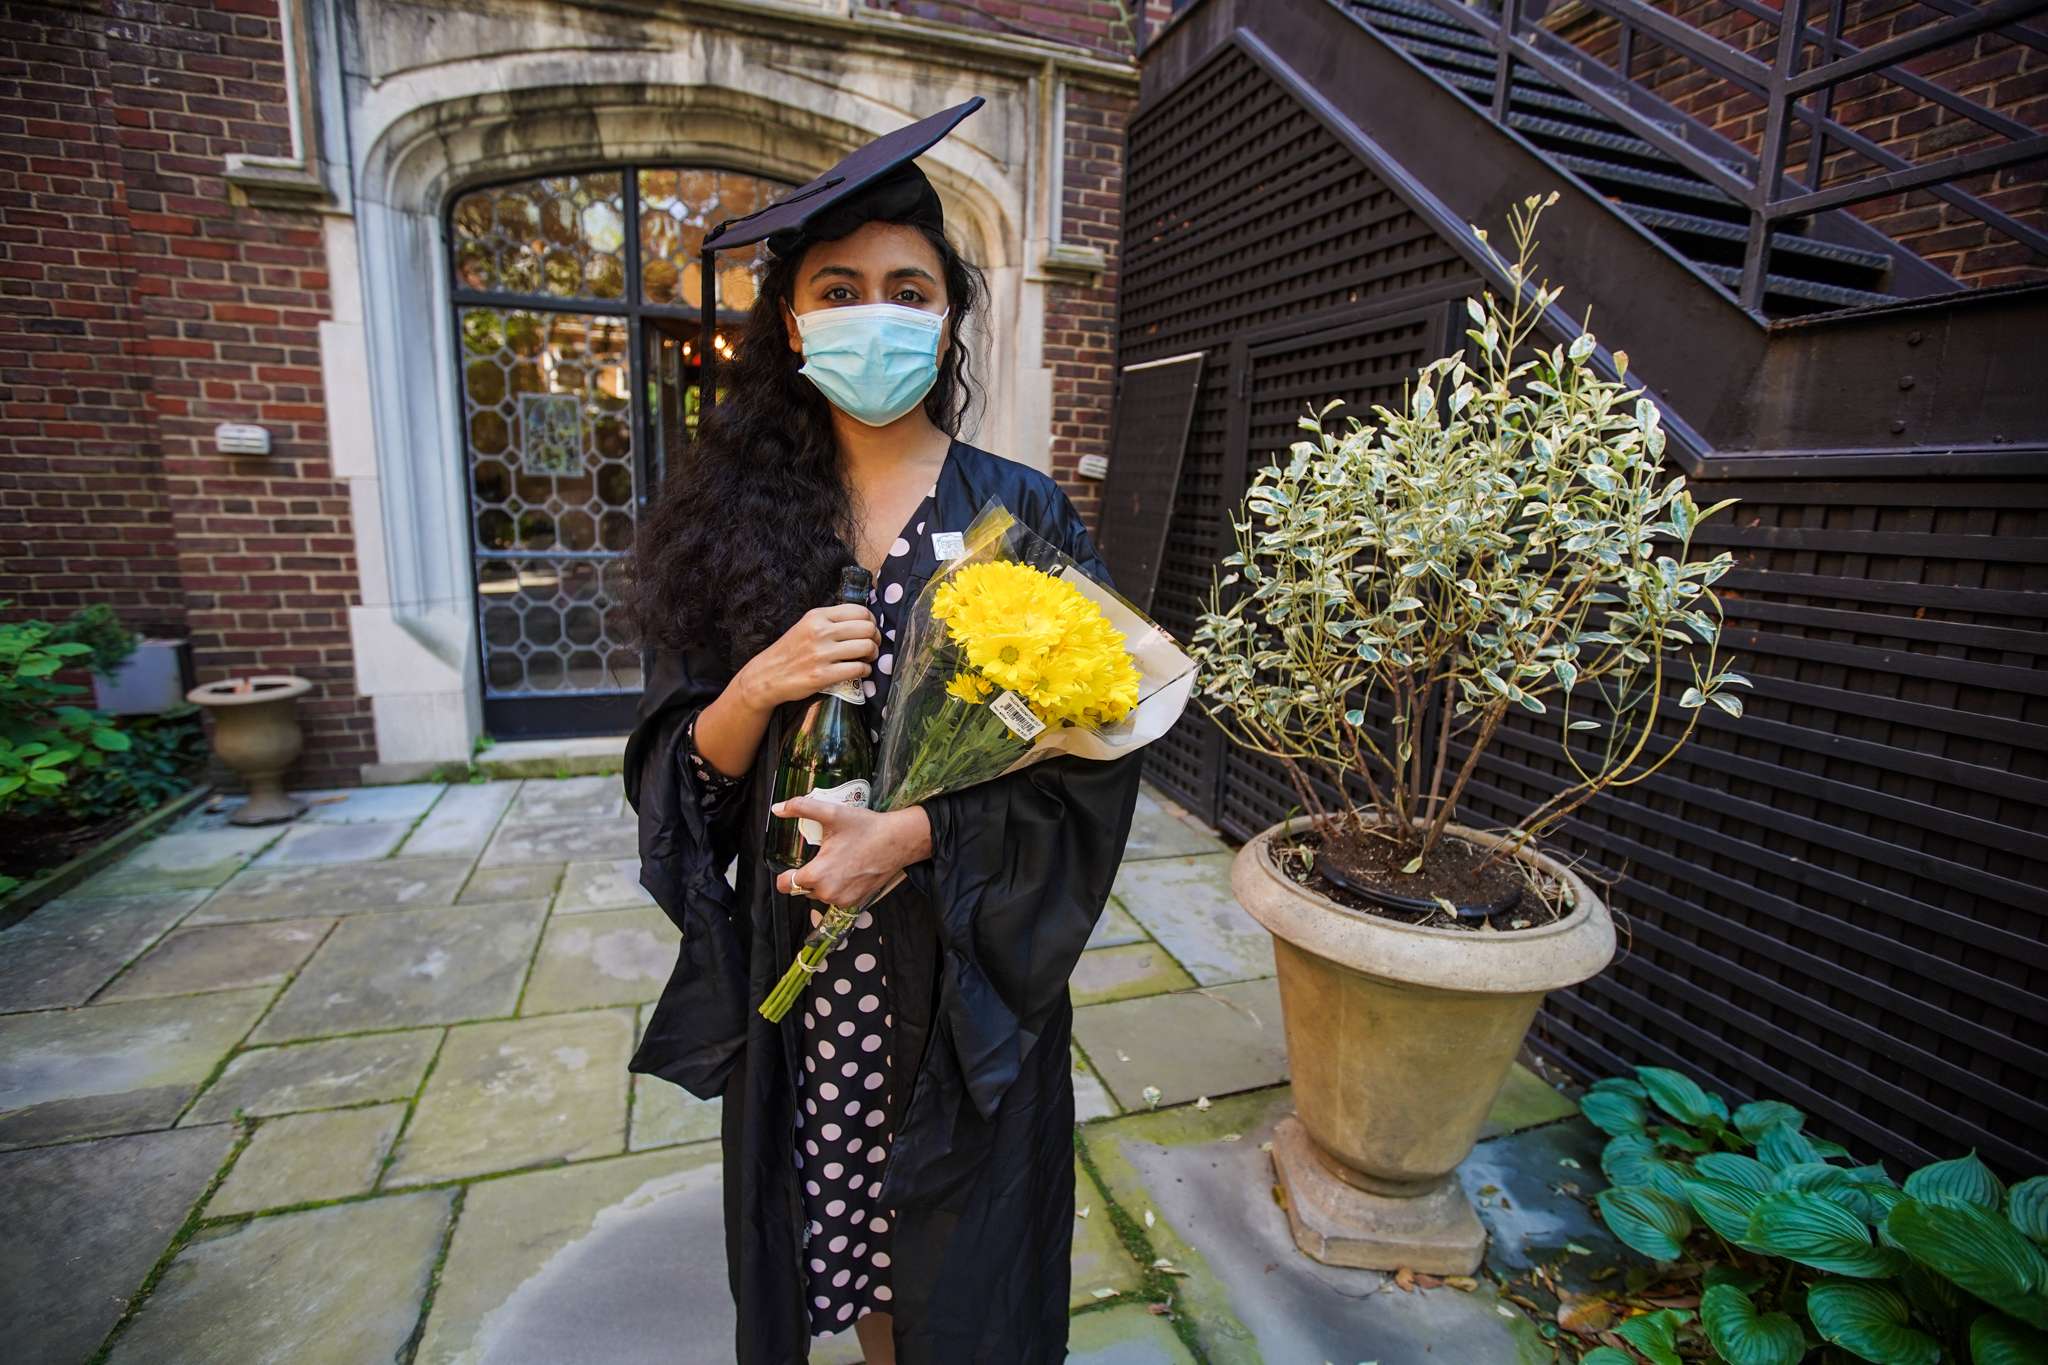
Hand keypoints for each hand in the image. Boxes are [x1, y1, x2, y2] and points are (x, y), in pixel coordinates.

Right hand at [738, 605, 879, 710]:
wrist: (766, 676)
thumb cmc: (790, 651)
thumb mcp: (806, 626)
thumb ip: (830, 621)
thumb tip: (863, 620)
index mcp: (817, 616)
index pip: (859, 611)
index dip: (871, 621)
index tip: (869, 630)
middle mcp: (820, 632)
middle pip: (867, 628)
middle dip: (876, 638)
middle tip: (872, 646)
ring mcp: (821, 654)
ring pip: (867, 647)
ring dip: (873, 654)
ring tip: (867, 658)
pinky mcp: (822, 675)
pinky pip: (858, 669)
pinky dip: (865, 670)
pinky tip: (860, 670)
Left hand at [773, 801, 930, 907]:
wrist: (898, 841)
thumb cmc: (866, 828)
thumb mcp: (831, 813)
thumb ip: (801, 808)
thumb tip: (777, 808)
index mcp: (818, 875)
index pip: (786, 885)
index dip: (784, 874)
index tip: (791, 864)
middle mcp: (828, 893)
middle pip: (803, 888)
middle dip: (808, 874)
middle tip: (822, 855)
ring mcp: (843, 900)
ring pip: (820, 893)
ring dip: (823, 881)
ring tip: (837, 861)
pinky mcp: (856, 902)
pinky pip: (837, 897)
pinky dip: (838, 886)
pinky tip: (848, 870)